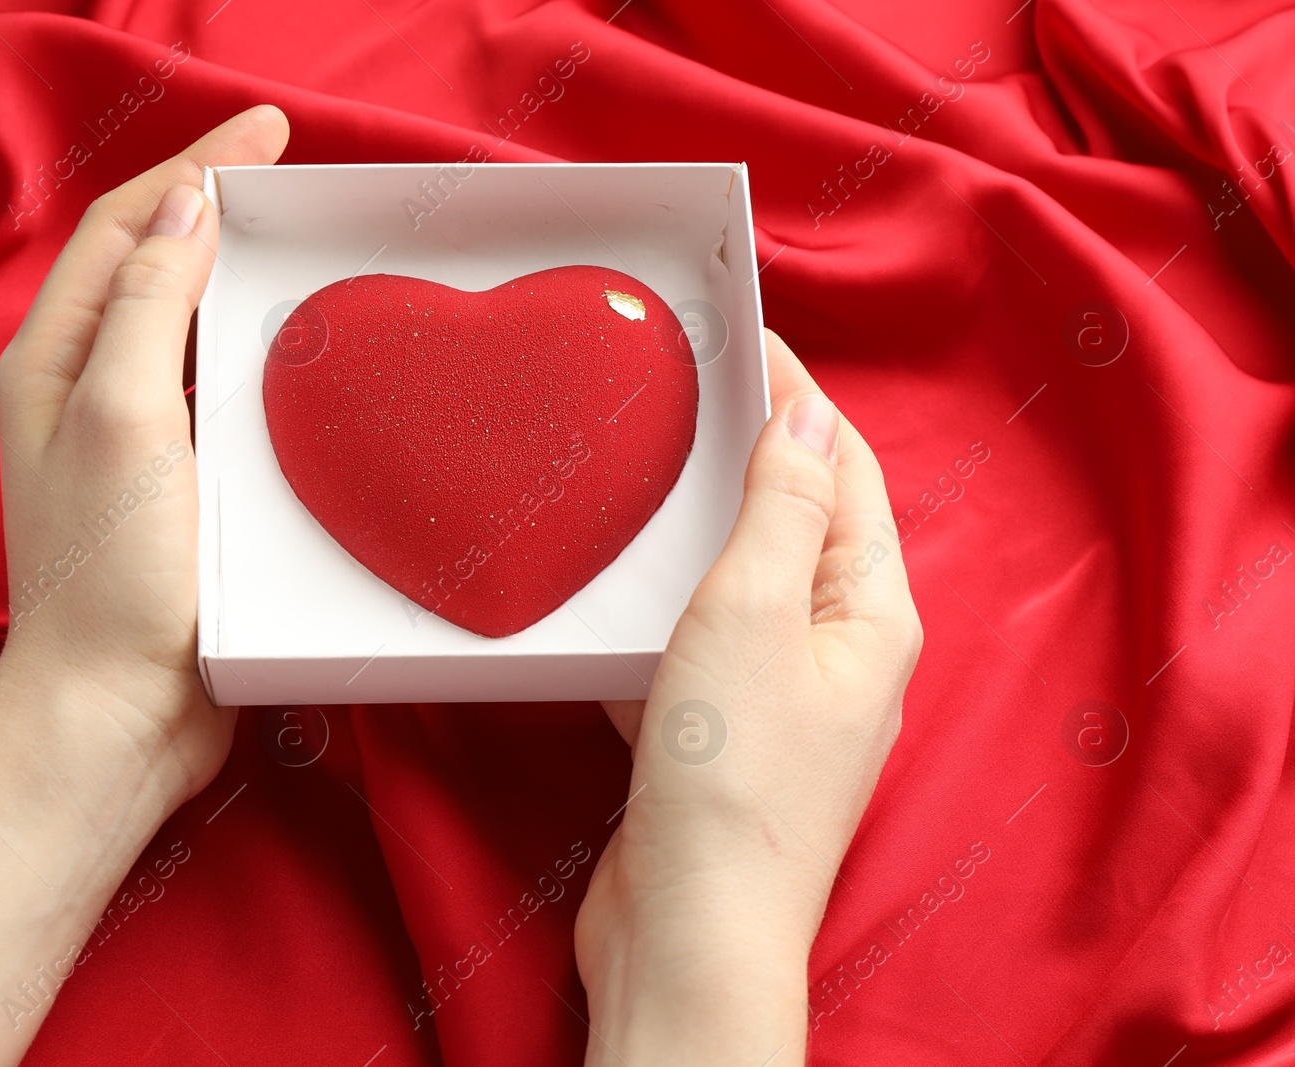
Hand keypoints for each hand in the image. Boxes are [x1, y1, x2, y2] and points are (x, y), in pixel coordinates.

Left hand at [0, 104, 289, 809]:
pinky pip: (217, 399)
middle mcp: (85, 395)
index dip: (192, 167)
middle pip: (151, 269)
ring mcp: (132, 447)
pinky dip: (255, 359)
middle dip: (216, 211)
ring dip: (239, 283)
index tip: (269, 130)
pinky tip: (301, 362)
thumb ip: (151, 306)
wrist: (115, 719)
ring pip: (187, 333)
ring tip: (304, 251)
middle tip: (295, 180)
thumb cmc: (111, 577)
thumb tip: (189, 204)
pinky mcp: (179, 495)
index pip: (122, 229)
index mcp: (54, 364)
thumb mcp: (125, 420)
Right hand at [574, 329, 921, 1064]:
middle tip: (685, 398)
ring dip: (699, 538)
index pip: (846, 469)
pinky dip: (661, 617)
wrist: (689, 931)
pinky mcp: (722, 740)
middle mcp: (839, 654)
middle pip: (800, 523)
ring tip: (644, 484)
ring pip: (742, 587)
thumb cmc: (731, 778)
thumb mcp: (755, 612)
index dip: (801, 397)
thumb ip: (783, 506)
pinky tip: (614, 608)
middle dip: (749, 458)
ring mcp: (781, 702)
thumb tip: (811, 413)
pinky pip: (695, 649)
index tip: (745, 340)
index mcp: (870, 612)